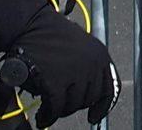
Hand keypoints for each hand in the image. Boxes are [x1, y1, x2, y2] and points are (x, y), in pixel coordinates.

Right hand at [0, 0, 116, 127]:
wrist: (31, 24)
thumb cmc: (52, 34)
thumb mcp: (81, 46)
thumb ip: (88, 66)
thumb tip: (88, 95)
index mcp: (100, 55)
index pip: (109, 89)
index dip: (102, 106)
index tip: (94, 115)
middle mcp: (92, 64)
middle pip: (89, 99)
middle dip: (75, 105)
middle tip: (61, 105)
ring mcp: (75, 73)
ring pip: (72, 106)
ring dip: (60, 111)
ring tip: (49, 109)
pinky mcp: (56, 81)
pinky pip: (55, 107)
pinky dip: (48, 116)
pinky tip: (42, 117)